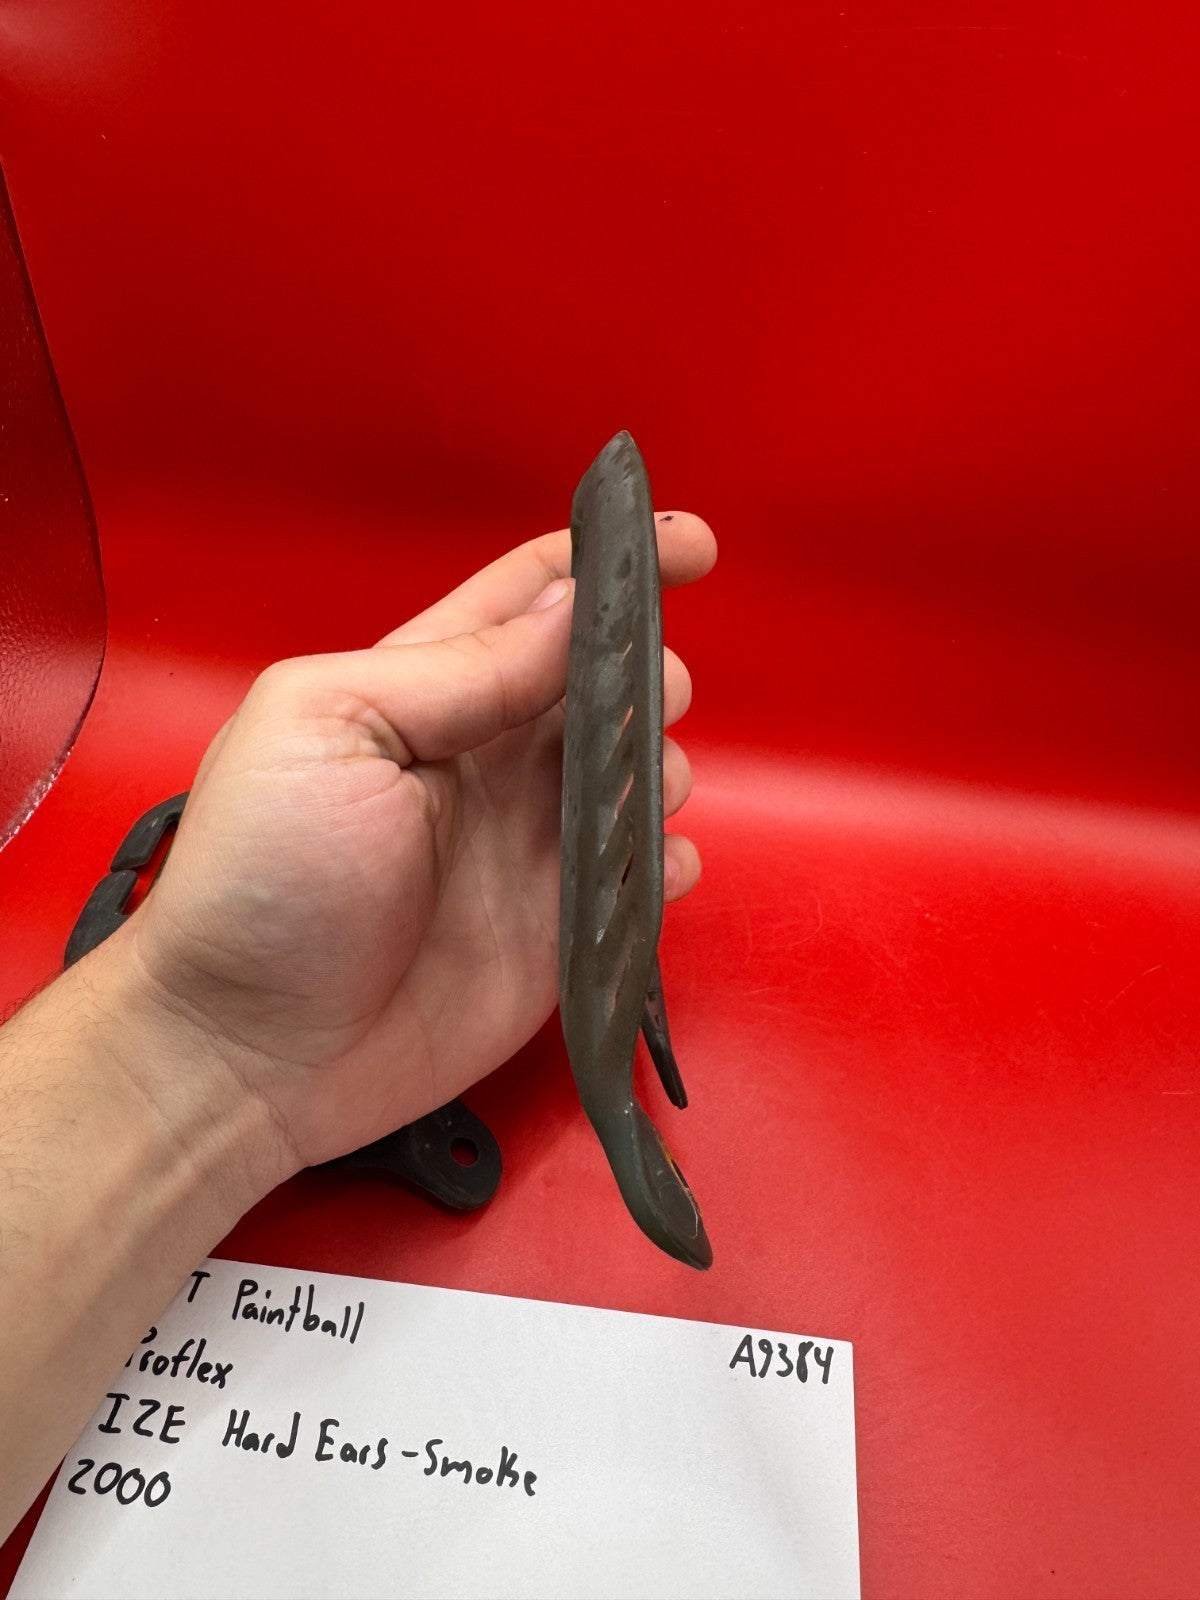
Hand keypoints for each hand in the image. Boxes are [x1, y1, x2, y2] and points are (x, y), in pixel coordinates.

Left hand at [107, 515, 715, 1180]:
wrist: (251, 1050)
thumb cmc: (264, 878)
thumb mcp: (334, 729)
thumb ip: (460, 670)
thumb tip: (572, 609)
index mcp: (425, 687)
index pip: (532, 599)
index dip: (611, 562)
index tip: (690, 547)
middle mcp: (486, 758)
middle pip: (599, 682)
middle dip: (646, 670)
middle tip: (648, 695)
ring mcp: (527, 846)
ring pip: (635, 773)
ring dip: (660, 764)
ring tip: (636, 789)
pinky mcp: (558, 931)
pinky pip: (640, 880)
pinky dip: (664, 863)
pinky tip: (652, 865)